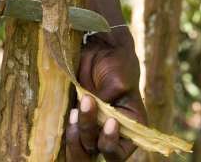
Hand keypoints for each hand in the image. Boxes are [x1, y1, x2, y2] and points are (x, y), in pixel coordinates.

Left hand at [66, 39, 146, 161]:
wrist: (100, 49)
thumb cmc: (117, 64)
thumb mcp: (119, 82)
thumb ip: (107, 103)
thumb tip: (93, 117)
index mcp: (130, 128)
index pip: (119, 153)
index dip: (111, 143)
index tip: (110, 121)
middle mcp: (111, 133)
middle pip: (95, 152)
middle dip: (88, 137)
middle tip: (85, 110)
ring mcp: (93, 127)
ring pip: (80, 147)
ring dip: (76, 133)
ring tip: (77, 111)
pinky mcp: (78, 118)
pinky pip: (69, 133)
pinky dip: (69, 127)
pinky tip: (73, 111)